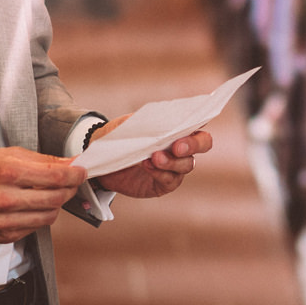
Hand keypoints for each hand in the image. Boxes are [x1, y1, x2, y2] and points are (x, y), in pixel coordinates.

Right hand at [0, 147, 84, 241]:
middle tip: (71, 182)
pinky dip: (40, 216)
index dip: (75, 174)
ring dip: (56, 204)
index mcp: (6, 172)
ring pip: (49, 216)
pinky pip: (34, 227)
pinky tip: (32, 206)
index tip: (81, 171)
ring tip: (51, 193)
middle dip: (70, 188)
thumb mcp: (4, 154)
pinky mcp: (2, 236)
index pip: (55, 176)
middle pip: (56, 198)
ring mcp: (3, 221)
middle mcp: (4, 198)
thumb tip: (68, 164)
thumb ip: (40, 160)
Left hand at [93, 119, 212, 198]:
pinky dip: (160, 173)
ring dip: (172, 161)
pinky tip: (147, 166)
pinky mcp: (164, 183)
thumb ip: (147, 122)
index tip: (192, 124)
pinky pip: (170, 180)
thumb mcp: (130, 124)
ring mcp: (175, 166)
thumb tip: (161, 123)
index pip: (198, 121)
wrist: (103, 158)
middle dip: (193, 145)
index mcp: (177, 127)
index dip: (201, 121)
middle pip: (202, 144)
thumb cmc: (121, 135)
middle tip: (177, 147)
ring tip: (155, 157)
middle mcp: (182, 147)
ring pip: (186, 164)